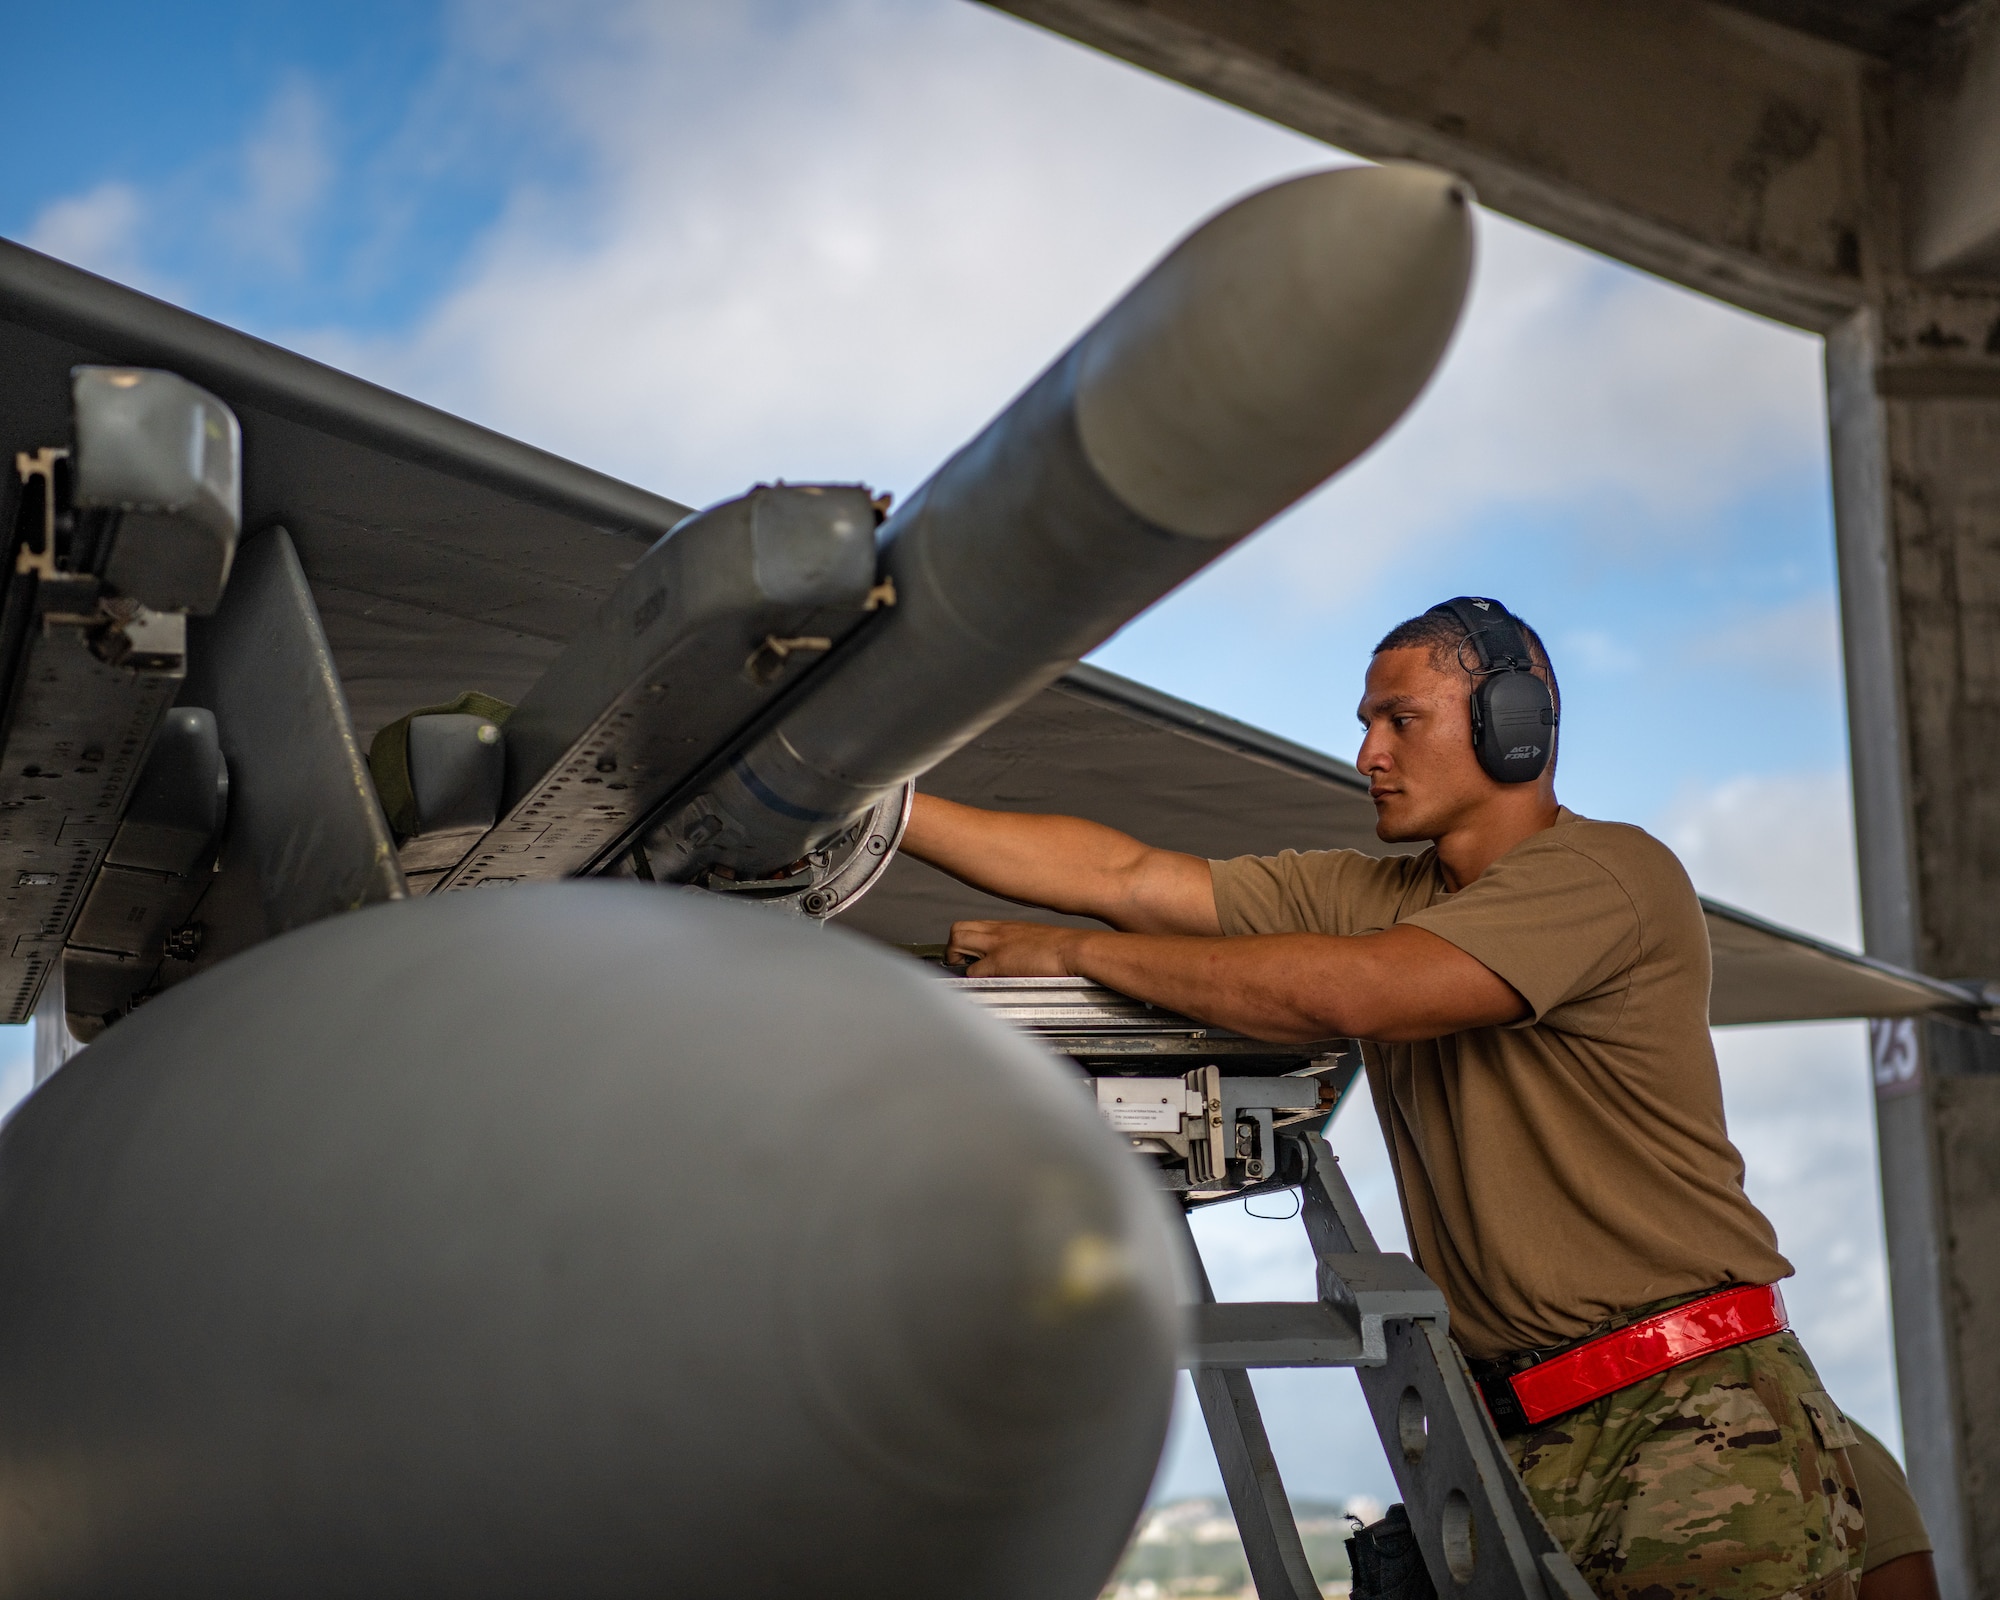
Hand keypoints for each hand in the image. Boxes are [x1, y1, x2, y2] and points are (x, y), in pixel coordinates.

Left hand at [944, 919, 1082, 976]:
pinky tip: (980, 986)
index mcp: (1008, 927)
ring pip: (956, 942)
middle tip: (961, 964)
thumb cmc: (1066, 948)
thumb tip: (1022, 959)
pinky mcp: (999, 963)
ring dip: (956, 960)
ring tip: (966, 974)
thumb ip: (1024, 946)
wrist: (1077, 948)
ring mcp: (996, 946)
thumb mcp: (1039, 940)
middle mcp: (998, 932)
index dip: (966, 940)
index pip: (974, 926)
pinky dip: (971, 980)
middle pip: (958, 929)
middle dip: (952, 948)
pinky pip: (972, 971)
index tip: (968, 954)